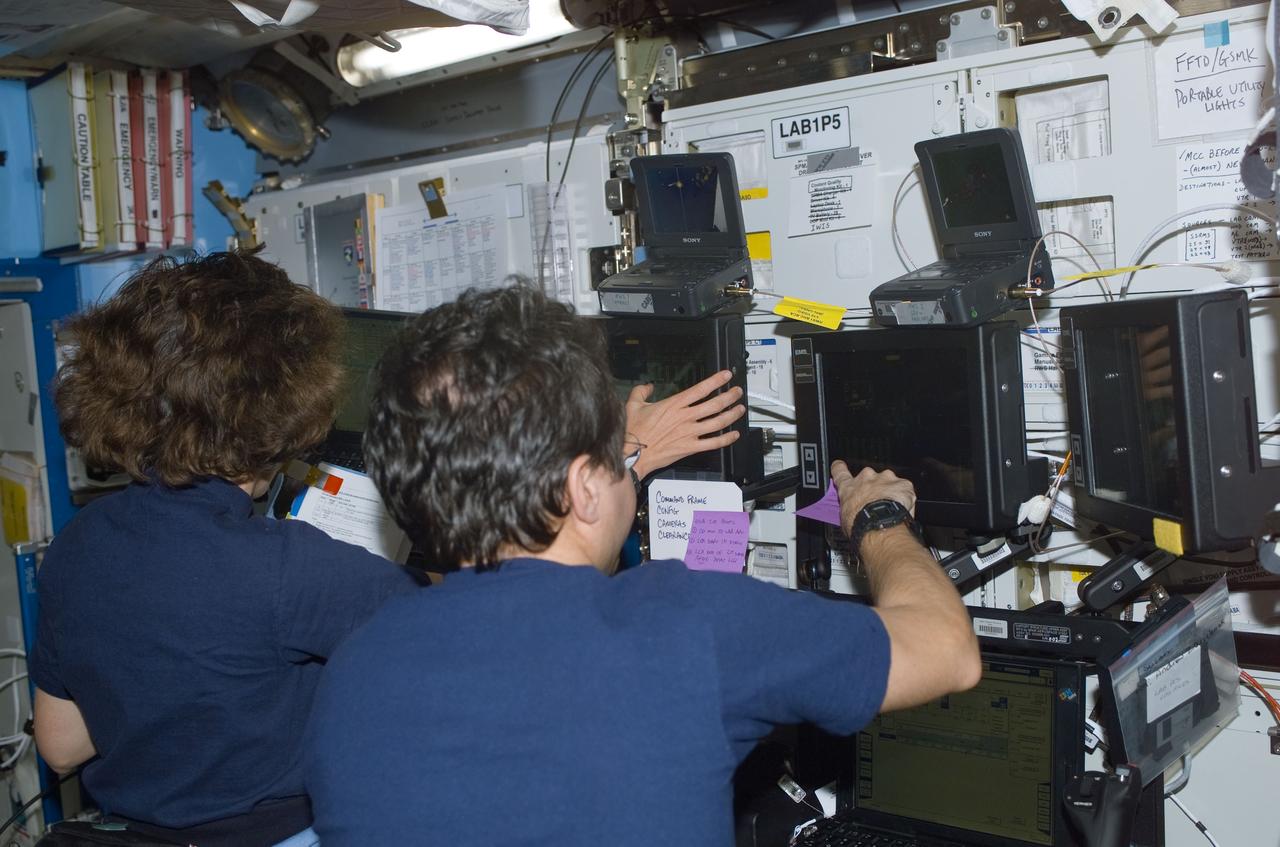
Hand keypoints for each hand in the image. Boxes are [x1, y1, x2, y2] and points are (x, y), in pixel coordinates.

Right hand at [625, 370, 744, 478]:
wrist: (633, 454)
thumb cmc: (634, 431)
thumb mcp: (633, 405)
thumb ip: (641, 392)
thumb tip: (647, 386)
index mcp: (674, 404)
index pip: (701, 389)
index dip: (716, 381)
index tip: (726, 376)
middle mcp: (686, 417)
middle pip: (715, 404)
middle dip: (730, 396)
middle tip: (737, 392)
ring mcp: (690, 433)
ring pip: (718, 422)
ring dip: (732, 415)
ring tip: (740, 409)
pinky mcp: (690, 447)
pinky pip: (713, 443)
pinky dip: (726, 439)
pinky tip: (734, 435)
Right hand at [831, 460, 916, 536]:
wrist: (880, 526)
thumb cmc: (860, 524)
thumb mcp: (845, 519)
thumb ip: (849, 508)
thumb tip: (852, 513)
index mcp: (849, 487)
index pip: (840, 471)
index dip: (840, 468)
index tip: (840, 466)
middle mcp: (867, 477)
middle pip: (870, 478)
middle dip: (873, 487)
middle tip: (876, 504)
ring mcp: (886, 478)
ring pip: (889, 483)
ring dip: (890, 492)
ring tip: (891, 510)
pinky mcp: (903, 484)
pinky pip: (905, 489)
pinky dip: (905, 498)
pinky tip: (903, 510)